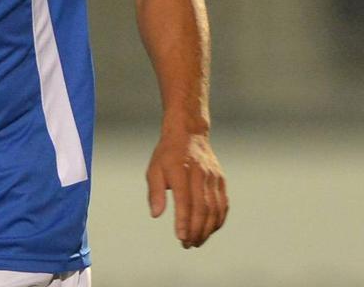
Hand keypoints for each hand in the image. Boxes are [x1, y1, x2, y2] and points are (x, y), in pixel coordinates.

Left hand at [146, 131, 227, 247]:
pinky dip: (218, 220)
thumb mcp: (154, 169)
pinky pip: (223, 204)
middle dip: (196, 230)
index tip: (180, 237)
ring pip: (215, 209)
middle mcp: (199, 174)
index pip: (185, 201)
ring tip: (197, 241)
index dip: (184, 221)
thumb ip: (154, 192)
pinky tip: (209, 230)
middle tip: (188, 244)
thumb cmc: (167, 154)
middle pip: (202, 208)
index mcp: (180, 170)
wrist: (189, 134)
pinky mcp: (221, 180)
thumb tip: (156, 214)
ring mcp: (213, 177)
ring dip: (207, 229)